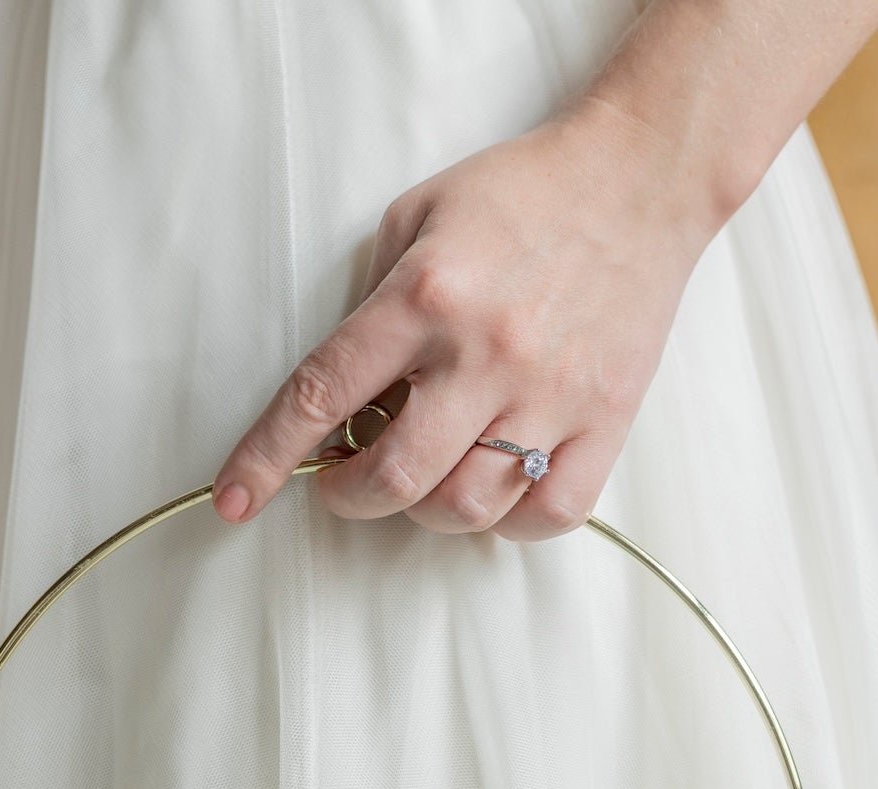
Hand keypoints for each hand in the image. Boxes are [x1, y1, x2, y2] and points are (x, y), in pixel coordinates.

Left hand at [213, 98, 716, 540]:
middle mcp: (486, 352)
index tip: (236, 499)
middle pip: (394, 478)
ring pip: (465, 508)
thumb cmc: (522, 196)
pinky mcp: (606, 419)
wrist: (641, 176)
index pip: (323, 394)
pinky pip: (547, 515)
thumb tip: (340, 395)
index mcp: (426, 296)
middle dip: (351, 496)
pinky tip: (497, 489)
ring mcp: (550, 394)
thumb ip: (372, 302)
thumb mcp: (419, 216)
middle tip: (347, 481)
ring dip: (426, 512)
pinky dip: (509, 523)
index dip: (268, 457)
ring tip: (428, 475)